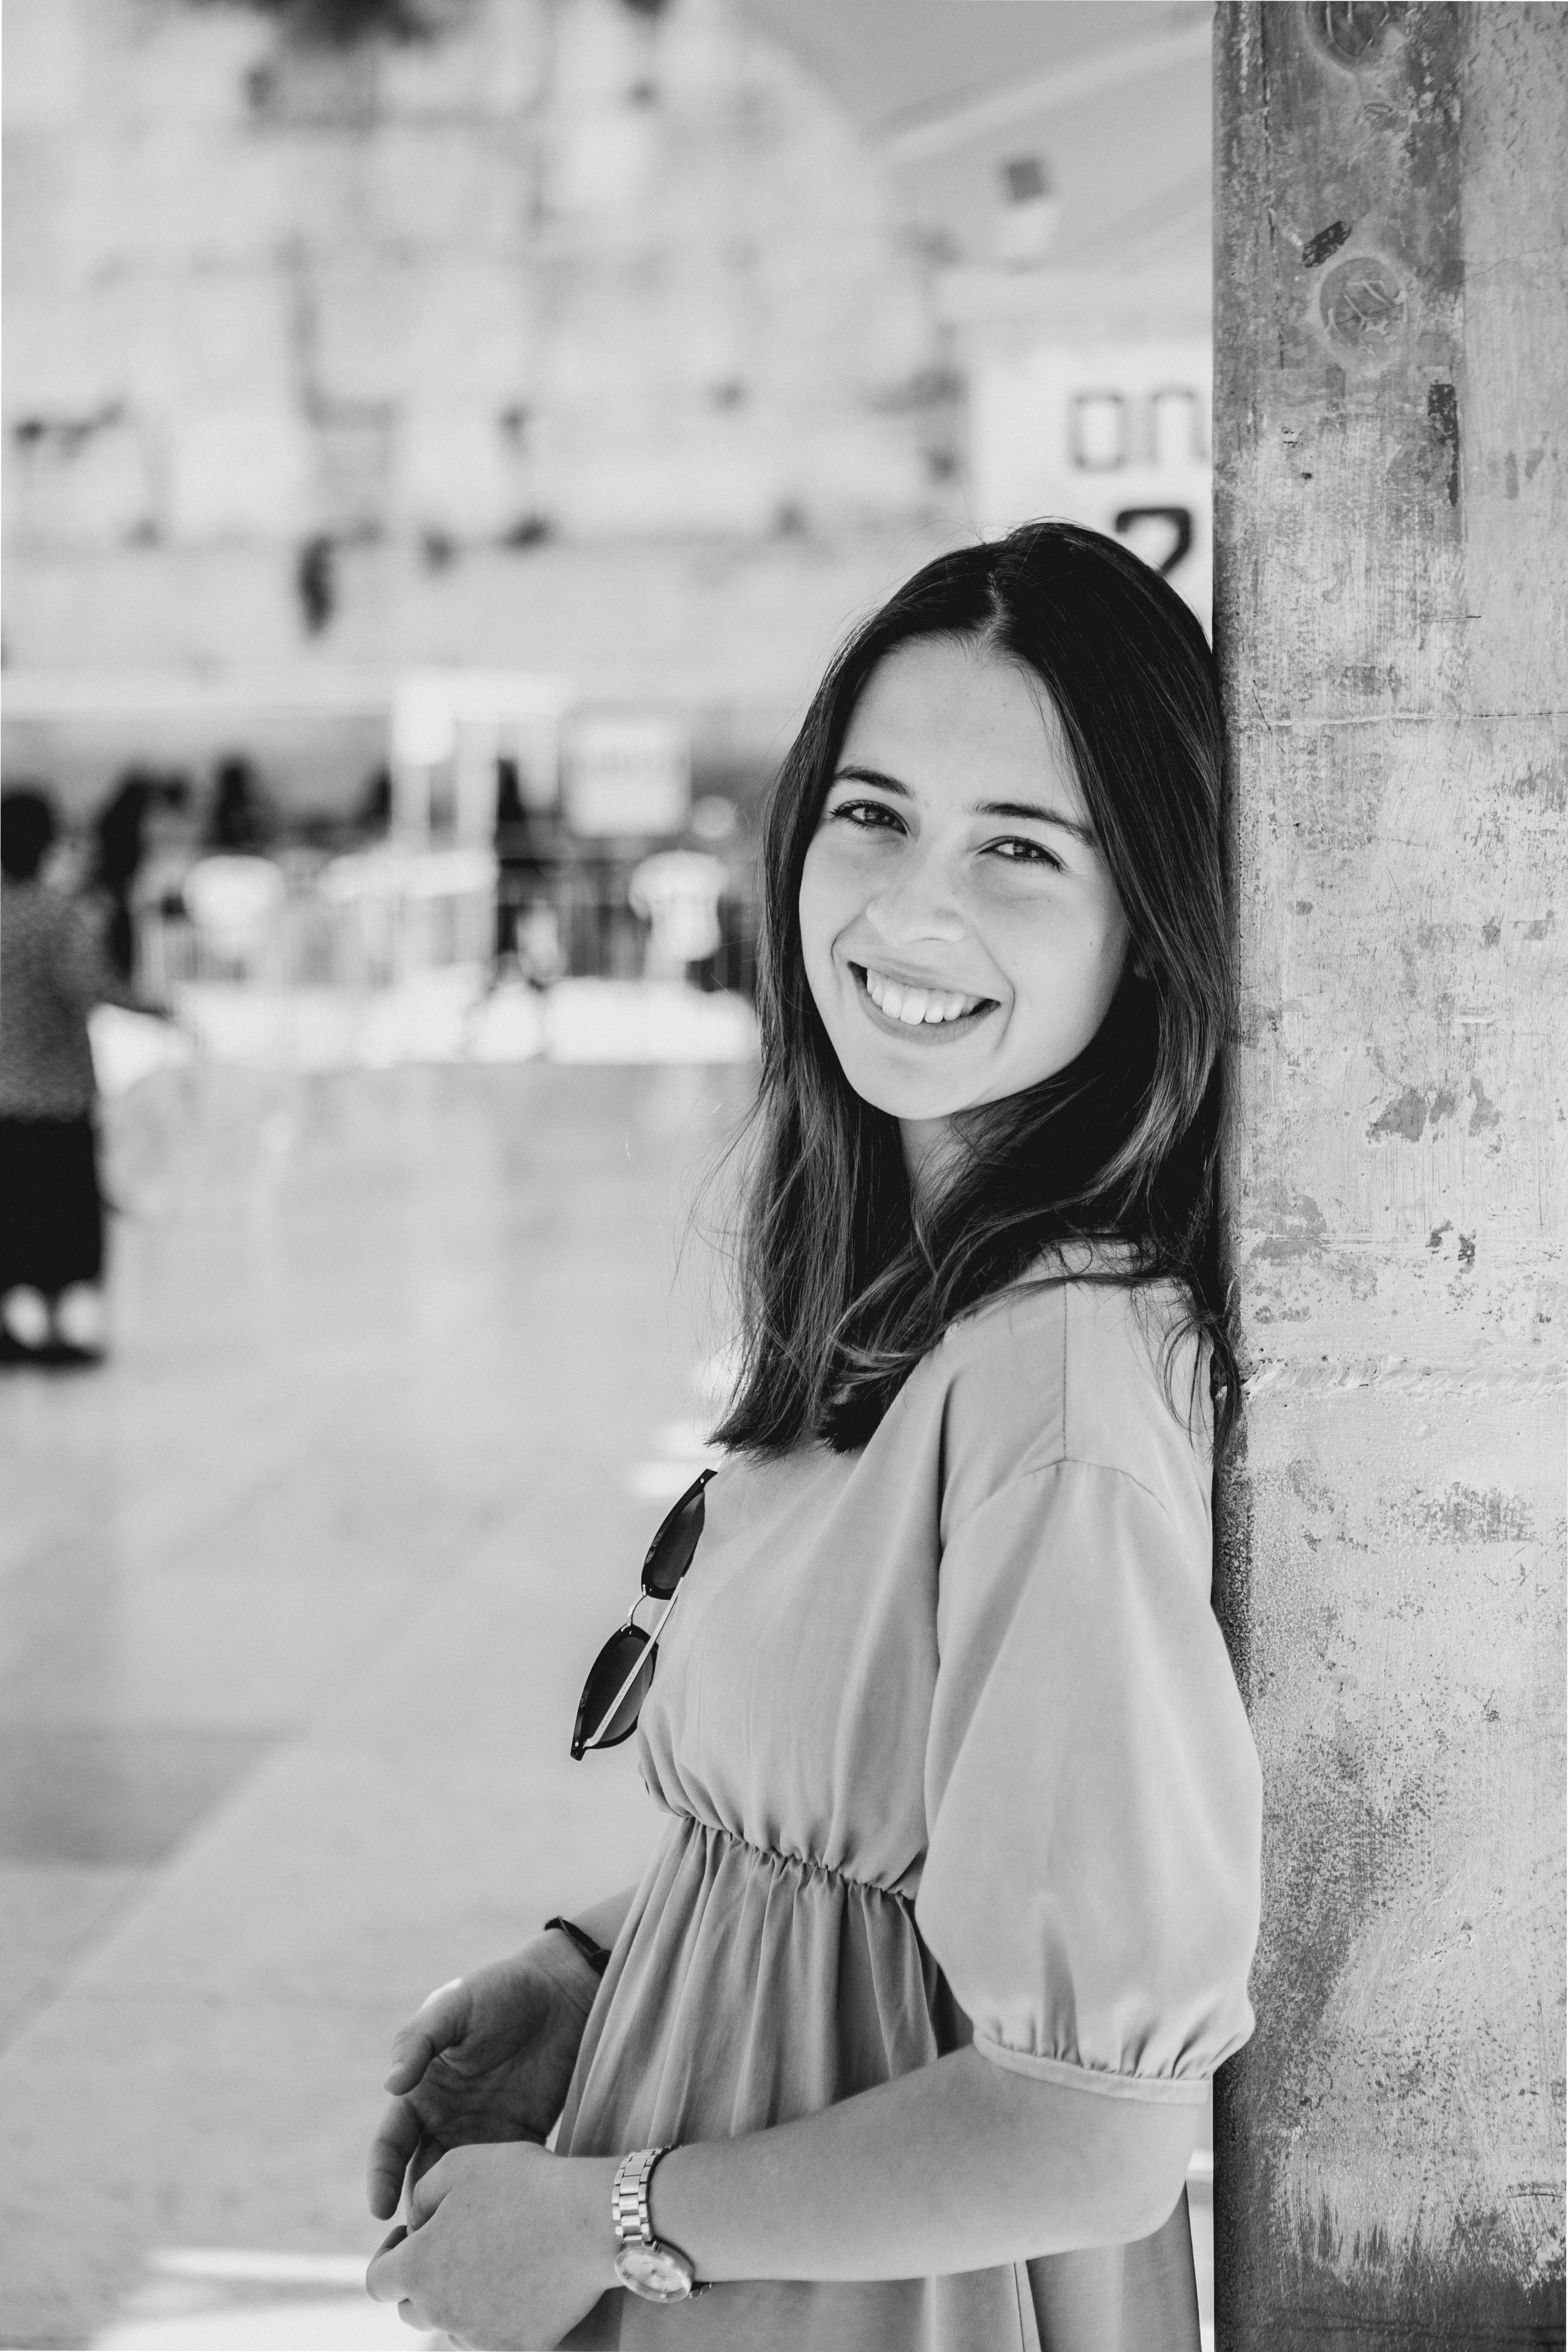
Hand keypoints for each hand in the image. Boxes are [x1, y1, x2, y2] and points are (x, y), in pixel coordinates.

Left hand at [366, 2142, 616, 2350]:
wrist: (591, 2219)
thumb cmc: (523, 2183)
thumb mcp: (461, 2165)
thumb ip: (423, 2194)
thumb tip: (415, 2220)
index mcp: (419, 2269)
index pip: (378, 2281)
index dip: (389, 2255)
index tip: (414, 2234)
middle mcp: (442, 2312)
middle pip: (412, 2311)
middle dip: (421, 2281)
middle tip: (452, 2248)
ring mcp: (481, 2336)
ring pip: (452, 2326)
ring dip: (458, 2300)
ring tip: (490, 2259)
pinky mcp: (519, 2347)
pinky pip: (493, 2337)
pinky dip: (496, 2316)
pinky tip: (518, 2280)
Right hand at [367, 1939, 598, 2222]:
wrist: (561, 1990)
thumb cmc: (499, 1990)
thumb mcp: (454, 2005)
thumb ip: (420, 2039)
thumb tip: (390, 2084)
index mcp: (421, 2091)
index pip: (391, 2143)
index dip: (381, 2176)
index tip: (380, 2210)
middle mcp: (447, 2119)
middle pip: (421, 2176)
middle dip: (415, 2214)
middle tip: (419, 2246)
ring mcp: (484, 2131)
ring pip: (458, 2188)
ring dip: (454, 2215)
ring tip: (457, 2245)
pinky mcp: (521, 2137)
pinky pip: (502, 2179)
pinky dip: (497, 2201)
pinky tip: (501, 2218)